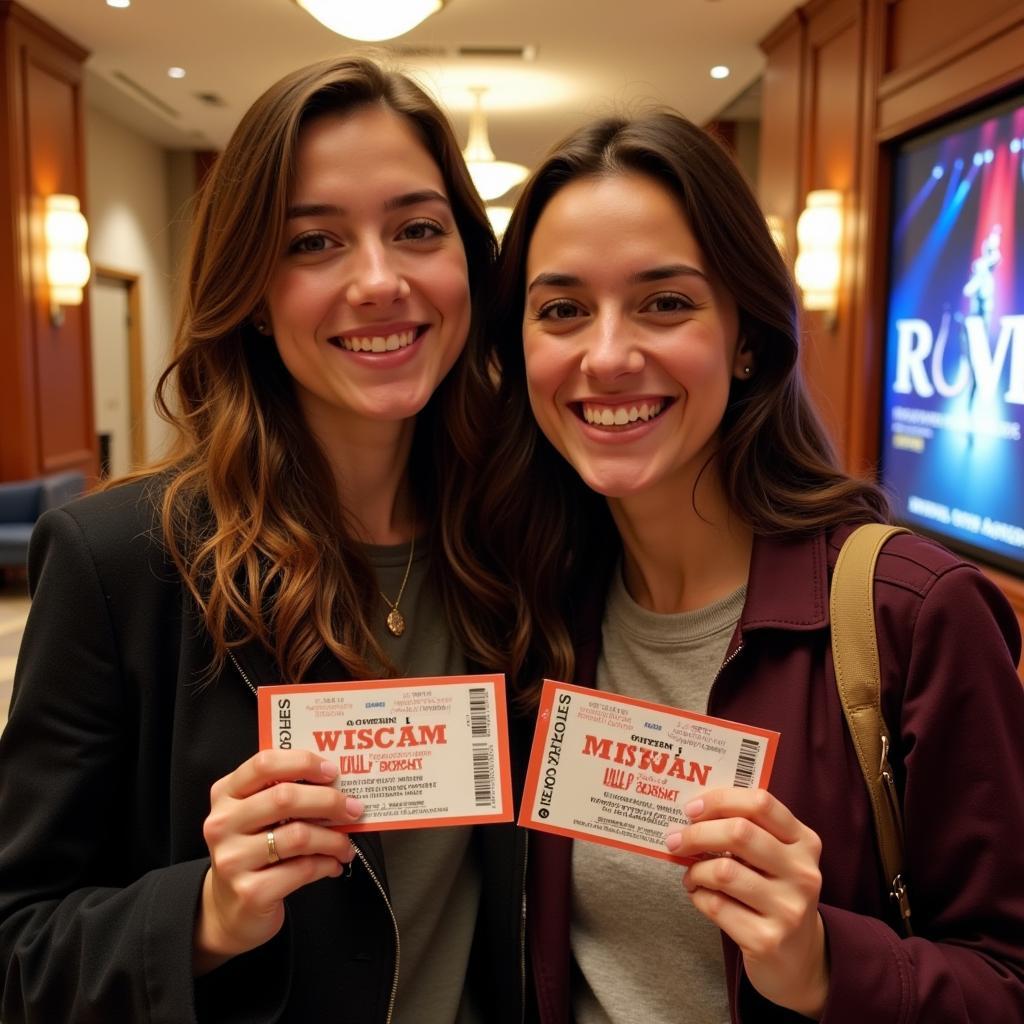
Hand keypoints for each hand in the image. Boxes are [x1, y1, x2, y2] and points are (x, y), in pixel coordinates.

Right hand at [194, 749, 361, 974]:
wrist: (229, 910)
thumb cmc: (252, 851)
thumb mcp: (256, 816)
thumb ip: (283, 794)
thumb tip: (337, 783)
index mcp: (225, 794)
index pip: (264, 764)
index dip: (303, 763)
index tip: (333, 771)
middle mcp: (223, 824)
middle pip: (285, 798)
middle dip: (329, 801)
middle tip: (353, 808)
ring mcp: (233, 859)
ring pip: (299, 836)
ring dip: (334, 839)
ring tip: (346, 844)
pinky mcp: (250, 892)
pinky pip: (303, 869)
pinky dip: (327, 864)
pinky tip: (334, 864)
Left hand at [666, 788, 827, 1018]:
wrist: (800, 960)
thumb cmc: (775, 894)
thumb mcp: (777, 858)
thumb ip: (748, 830)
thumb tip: (693, 814)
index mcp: (804, 843)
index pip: (761, 803)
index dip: (719, 800)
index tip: (692, 809)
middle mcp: (802, 873)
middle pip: (738, 833)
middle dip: (697, 833)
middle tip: (676, 839)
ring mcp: (787, 909)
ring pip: (723, 871)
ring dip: (695, 870)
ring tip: (691, 875)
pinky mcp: (767, 940)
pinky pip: (716, 905)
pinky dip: (698, 896)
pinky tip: (701, 896)